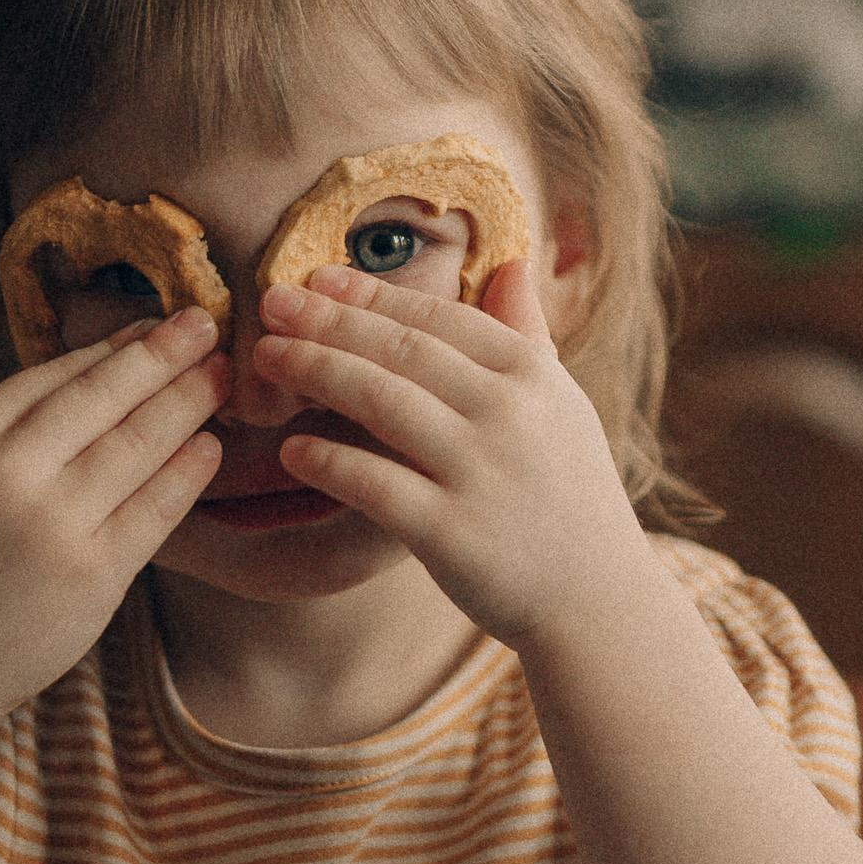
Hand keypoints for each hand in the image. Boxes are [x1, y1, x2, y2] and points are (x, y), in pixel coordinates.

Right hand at [0, 309, 229, 729]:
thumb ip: (15, 431)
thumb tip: (103, 368)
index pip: (55, 375)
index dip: (115, 346)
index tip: (157, 323)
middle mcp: (6, 474)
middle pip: (103, 397)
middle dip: (163, 356)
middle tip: (208, 325)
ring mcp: (51, 525)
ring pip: (137, 444)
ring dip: (187, 402)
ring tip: (222, 377)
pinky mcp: (92, 574)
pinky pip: (155, 508)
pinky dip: (188, 471)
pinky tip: (210, 446)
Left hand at [254, 257, 647, 645]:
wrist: (595, 599)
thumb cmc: (568, 493)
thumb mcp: (562, 405)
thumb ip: (528, 334)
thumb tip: (509, 264)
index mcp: (532, 376)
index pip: (439, 319)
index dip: (374, 295)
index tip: (320, 277)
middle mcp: (509, 415)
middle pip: (401, 352)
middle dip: (329, 321)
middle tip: (272, 302)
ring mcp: (481, 474)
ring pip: (381, 403)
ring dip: (315, 371)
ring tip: (267, 357)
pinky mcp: (452, 533)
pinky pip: (374, 485)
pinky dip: (329, 461)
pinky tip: (292, 449)